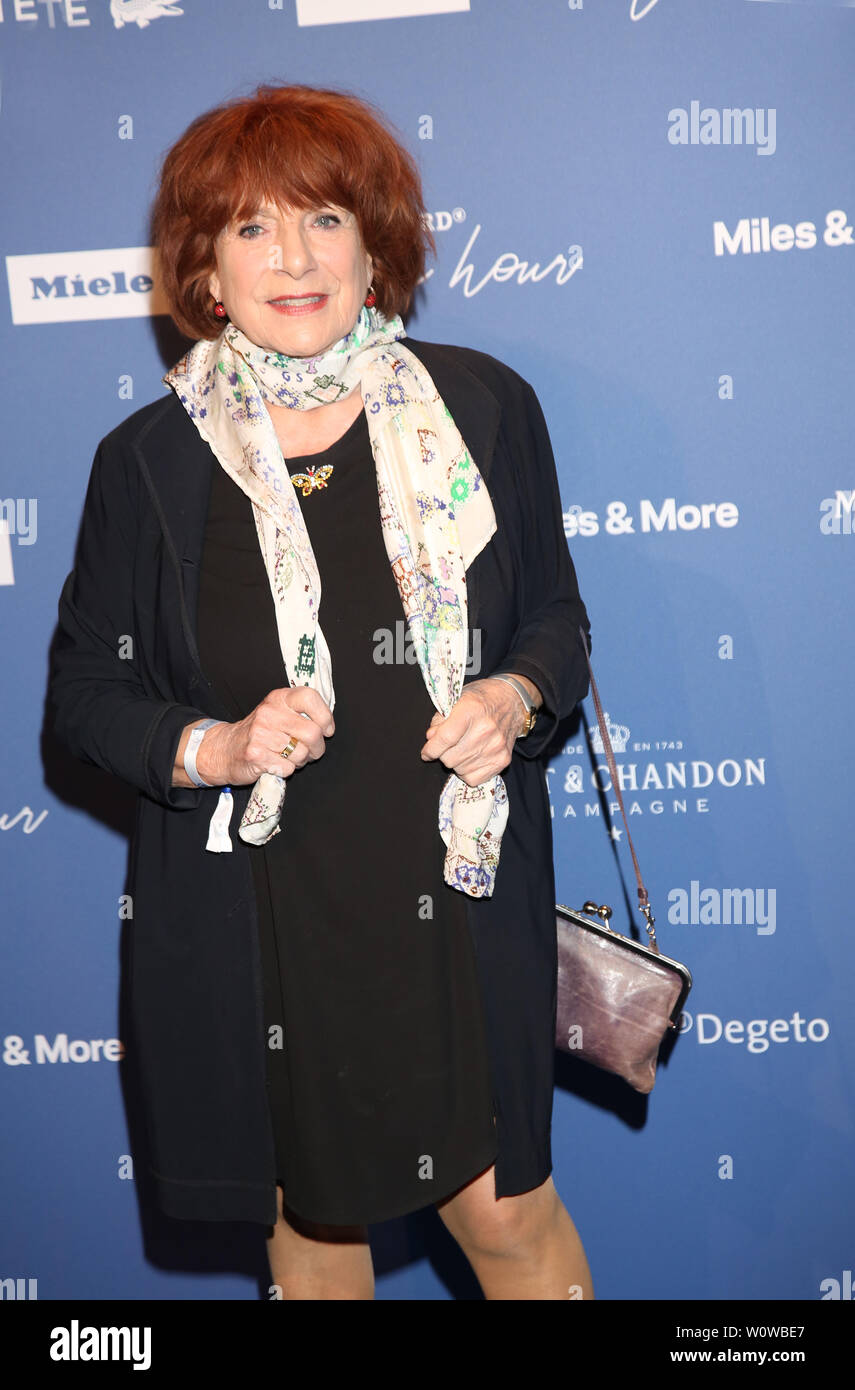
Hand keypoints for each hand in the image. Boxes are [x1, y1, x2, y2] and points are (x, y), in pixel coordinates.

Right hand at [196, 686, 334, 786]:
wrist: (223, 749)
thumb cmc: (258, 732)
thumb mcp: (276, 712)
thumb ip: (300, 712)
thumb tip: (327, 722)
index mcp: (278, 698)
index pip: (310, 697)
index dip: (325, 716)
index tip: (326, 729)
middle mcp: (269, 713)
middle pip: (312, 732)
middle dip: (317, 748)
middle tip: (311, 751)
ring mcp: (260, 734)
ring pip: (301, 753)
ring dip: (301, 761)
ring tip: (288, 757)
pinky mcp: (256, 755)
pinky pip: (288, 768)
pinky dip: (286, 770)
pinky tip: (276, 763)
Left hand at [419, 677, 528, 786]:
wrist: (512, 701)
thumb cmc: (481, 699)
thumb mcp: (456, 698)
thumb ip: (440, 719)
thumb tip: (431, 738)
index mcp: (471, 709)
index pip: (445, 738)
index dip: (431, 749)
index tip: (426, 753)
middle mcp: (485, 729)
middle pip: (450, 758)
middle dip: (443, 754)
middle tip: (448, 746)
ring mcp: (496, 746)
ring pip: (460, 769)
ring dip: (456, 762)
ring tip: (462, 749)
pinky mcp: (503, 760)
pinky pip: (474, 778)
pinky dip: (467, 771)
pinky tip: (471, 758)